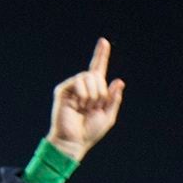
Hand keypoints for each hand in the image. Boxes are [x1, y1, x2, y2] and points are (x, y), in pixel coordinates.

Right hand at [49, 38, 125, 162]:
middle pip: (97, 74)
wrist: (74, 141)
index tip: (104, 42)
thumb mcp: (108, 116)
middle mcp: (83, 86)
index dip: (101, 55)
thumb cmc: (90, 132)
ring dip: (93, 94)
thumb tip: (119, 81)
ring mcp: (72, 87)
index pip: (98, 69)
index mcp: (94, 91)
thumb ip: (114, 99)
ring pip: (89, 76)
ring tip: (85, 108)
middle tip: (94, 107)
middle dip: (101, 92)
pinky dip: (84, 94)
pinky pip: (79, 81)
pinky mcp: (64, 89)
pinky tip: (78, 105)